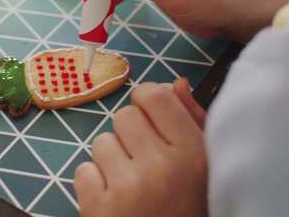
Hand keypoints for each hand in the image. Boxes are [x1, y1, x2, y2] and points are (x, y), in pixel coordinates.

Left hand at [74, 79, 207, 216]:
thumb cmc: (188, 210)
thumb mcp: (205, 170)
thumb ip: (193, 123)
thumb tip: (176, 84)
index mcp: (192, 154)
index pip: (154, 95)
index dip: (148, 101)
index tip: (151, 116)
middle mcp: (159, 167)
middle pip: (124, 116)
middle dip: (131, 134)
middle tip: (144, 160)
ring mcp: (126, 187)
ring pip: (101, 141)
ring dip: (112, 159)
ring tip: (131, 184)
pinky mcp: (97, 206)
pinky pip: (83, 169)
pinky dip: (94, 182)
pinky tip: (115, 199)